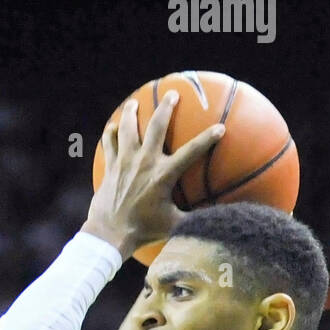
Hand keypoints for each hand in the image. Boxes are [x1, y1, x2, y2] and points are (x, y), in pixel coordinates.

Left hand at [83, 94, 224, 259]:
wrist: (110, 234)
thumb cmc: (144, 231)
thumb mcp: (173, 225)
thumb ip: (194, 219)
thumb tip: (218, 219)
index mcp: (163, 175)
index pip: (191, 152)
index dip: (207, 138)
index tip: (220, 128)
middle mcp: (145, 163)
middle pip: (157, 126)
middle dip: (166, 107)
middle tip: (172, 94)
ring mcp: (125, 163)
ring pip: (128, 129)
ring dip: (132, 113)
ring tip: (134, 103)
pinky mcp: (110, 168)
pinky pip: (109, 144)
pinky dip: (110, 134)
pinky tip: (112, 127)